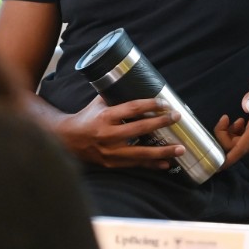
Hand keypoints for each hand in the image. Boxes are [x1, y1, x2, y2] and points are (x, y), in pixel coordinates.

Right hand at [55, 95, 185, 169]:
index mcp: (105, 117)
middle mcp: (108, 135)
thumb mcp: (99, 103)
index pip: (131, 109)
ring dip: (163, 152)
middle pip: (139, 129)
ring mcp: (111, 152)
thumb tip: (138, 83)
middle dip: (161, 124)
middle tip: (177, 118)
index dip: (150, 106)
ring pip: (141, 153)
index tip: (165, 103)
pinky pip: (136, 165)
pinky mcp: (112, 164)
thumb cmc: (87, 118)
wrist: (67, 141)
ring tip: (180, 149)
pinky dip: (153, 165)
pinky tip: (167, 164)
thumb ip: (117, 96)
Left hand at [218, 69, 248, 167]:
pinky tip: (240, 121)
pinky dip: (238, 135)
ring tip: (232, 119)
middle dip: (224, 137)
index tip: (213, 162)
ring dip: (231, 136)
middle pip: (236, 148)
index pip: (239, 150)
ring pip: (241, 146)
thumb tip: (245, 107)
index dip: (225, 158)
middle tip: (224, 119)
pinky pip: (246, 142)